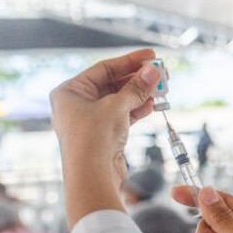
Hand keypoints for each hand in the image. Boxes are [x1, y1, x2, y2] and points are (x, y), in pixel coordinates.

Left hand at [50, 49, 158, 227]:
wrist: (91, 176)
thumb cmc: (92, 138)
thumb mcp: (116, 106)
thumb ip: (136, 87)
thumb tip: (153, 71)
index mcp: (70, 91)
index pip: (104, 69)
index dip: (129, 61)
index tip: (151, 56)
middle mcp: (77, 104)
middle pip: (113, 84)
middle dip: (138, 79)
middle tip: (161, 72)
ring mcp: (91, 120)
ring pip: (120, 100)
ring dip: (141, 94)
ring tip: (162, 88)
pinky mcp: (104, 134)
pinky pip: (123, 115)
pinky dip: (138, 109)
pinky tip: (153, 104)